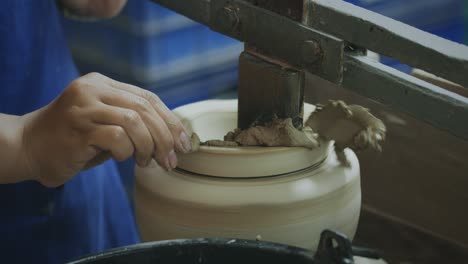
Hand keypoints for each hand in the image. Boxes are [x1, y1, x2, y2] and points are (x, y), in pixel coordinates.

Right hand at [21, 72, 191, 186]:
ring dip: (148, 146)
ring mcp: (83, 107)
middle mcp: (93, 89)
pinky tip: (120, 158)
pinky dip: (126, 151)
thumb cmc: (73, 140)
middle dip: (165, 137)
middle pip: (145, 108)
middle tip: (171, 159)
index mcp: (103, 83)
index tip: (183, 143)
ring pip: (134, 121)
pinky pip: (116, 137)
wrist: (27, 148)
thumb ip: (132, 121)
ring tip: (146, 162)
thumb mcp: (105, 123)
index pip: (148, 97)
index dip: (170, 120)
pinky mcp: (77, 128)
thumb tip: (173, 136)